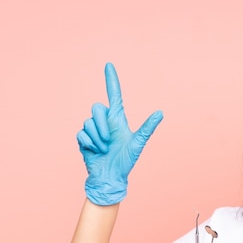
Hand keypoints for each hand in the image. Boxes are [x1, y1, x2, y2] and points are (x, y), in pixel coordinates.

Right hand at [76, 63, 163, 204]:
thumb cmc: (126, 161)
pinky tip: (94, 151)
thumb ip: (147, 128)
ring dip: (97, 138)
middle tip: (109, 141)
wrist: (110, 176)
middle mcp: (105, 121)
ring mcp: (93, 130)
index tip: (109, 65)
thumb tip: (161, 112)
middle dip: (102, 125)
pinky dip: (89, 144)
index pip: (114, 94)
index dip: (111, 80)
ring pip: (88, 122)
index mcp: (118, 119)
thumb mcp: (138, 143)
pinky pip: (81, 134)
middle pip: (97, 108)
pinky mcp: (83, 139)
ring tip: (104, 149)